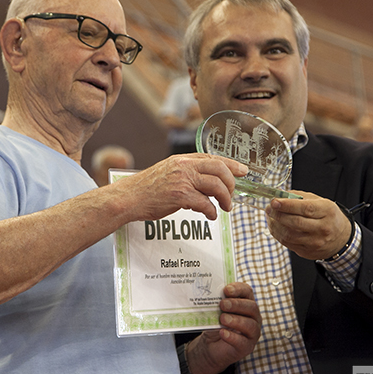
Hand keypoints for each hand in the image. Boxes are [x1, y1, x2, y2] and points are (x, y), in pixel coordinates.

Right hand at [113, 153, 246, 220]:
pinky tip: (210, 215)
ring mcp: (183, 180)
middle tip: (231, 195)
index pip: (213, 158)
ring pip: (216, 186)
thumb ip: (187, 173)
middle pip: (220, 170)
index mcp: (182, 159)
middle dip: (231, 184)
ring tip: (225, 208)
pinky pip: (205, 203)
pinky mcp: (180, 196)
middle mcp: (184, 166)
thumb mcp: (168, 172)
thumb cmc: (147, 189)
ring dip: (225, 199)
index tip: (243, 171)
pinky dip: (211, 211)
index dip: (231, 164)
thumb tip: (207, 183)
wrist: (129, 197)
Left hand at [185, 282, 260, 373]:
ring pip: (250, 325)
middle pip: (251, 307)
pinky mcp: (247, 347)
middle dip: (236, 304)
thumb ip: (215, 303)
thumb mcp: (215, 311)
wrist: (212, 345)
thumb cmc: (216, 324)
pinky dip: (232, 337)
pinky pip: (243, 342)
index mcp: (246, 303)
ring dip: (236, 320)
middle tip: (223, 304)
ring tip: (222, 319)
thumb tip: (207, 294)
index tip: (226, 290)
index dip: (238, 289)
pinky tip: (223, 333)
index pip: (247, 291)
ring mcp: (252, 333)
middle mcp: (253, 317)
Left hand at [265, 191, 351, 259]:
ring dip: (275, 225)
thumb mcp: (319, 201)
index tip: (274, 202)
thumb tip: (279, 194)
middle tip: (269, 208)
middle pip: (295, 222)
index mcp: (327, 211)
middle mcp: (323, 228)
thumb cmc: (327, 216)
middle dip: (278, 214)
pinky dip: (277, 234)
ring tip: (270, 217)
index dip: (287, 205)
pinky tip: (275, 226)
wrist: (340, 238)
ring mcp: (315, 242)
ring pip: (289, 235)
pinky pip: (287, 243)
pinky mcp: (307, 252)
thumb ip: (299, 196)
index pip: (305, 208)